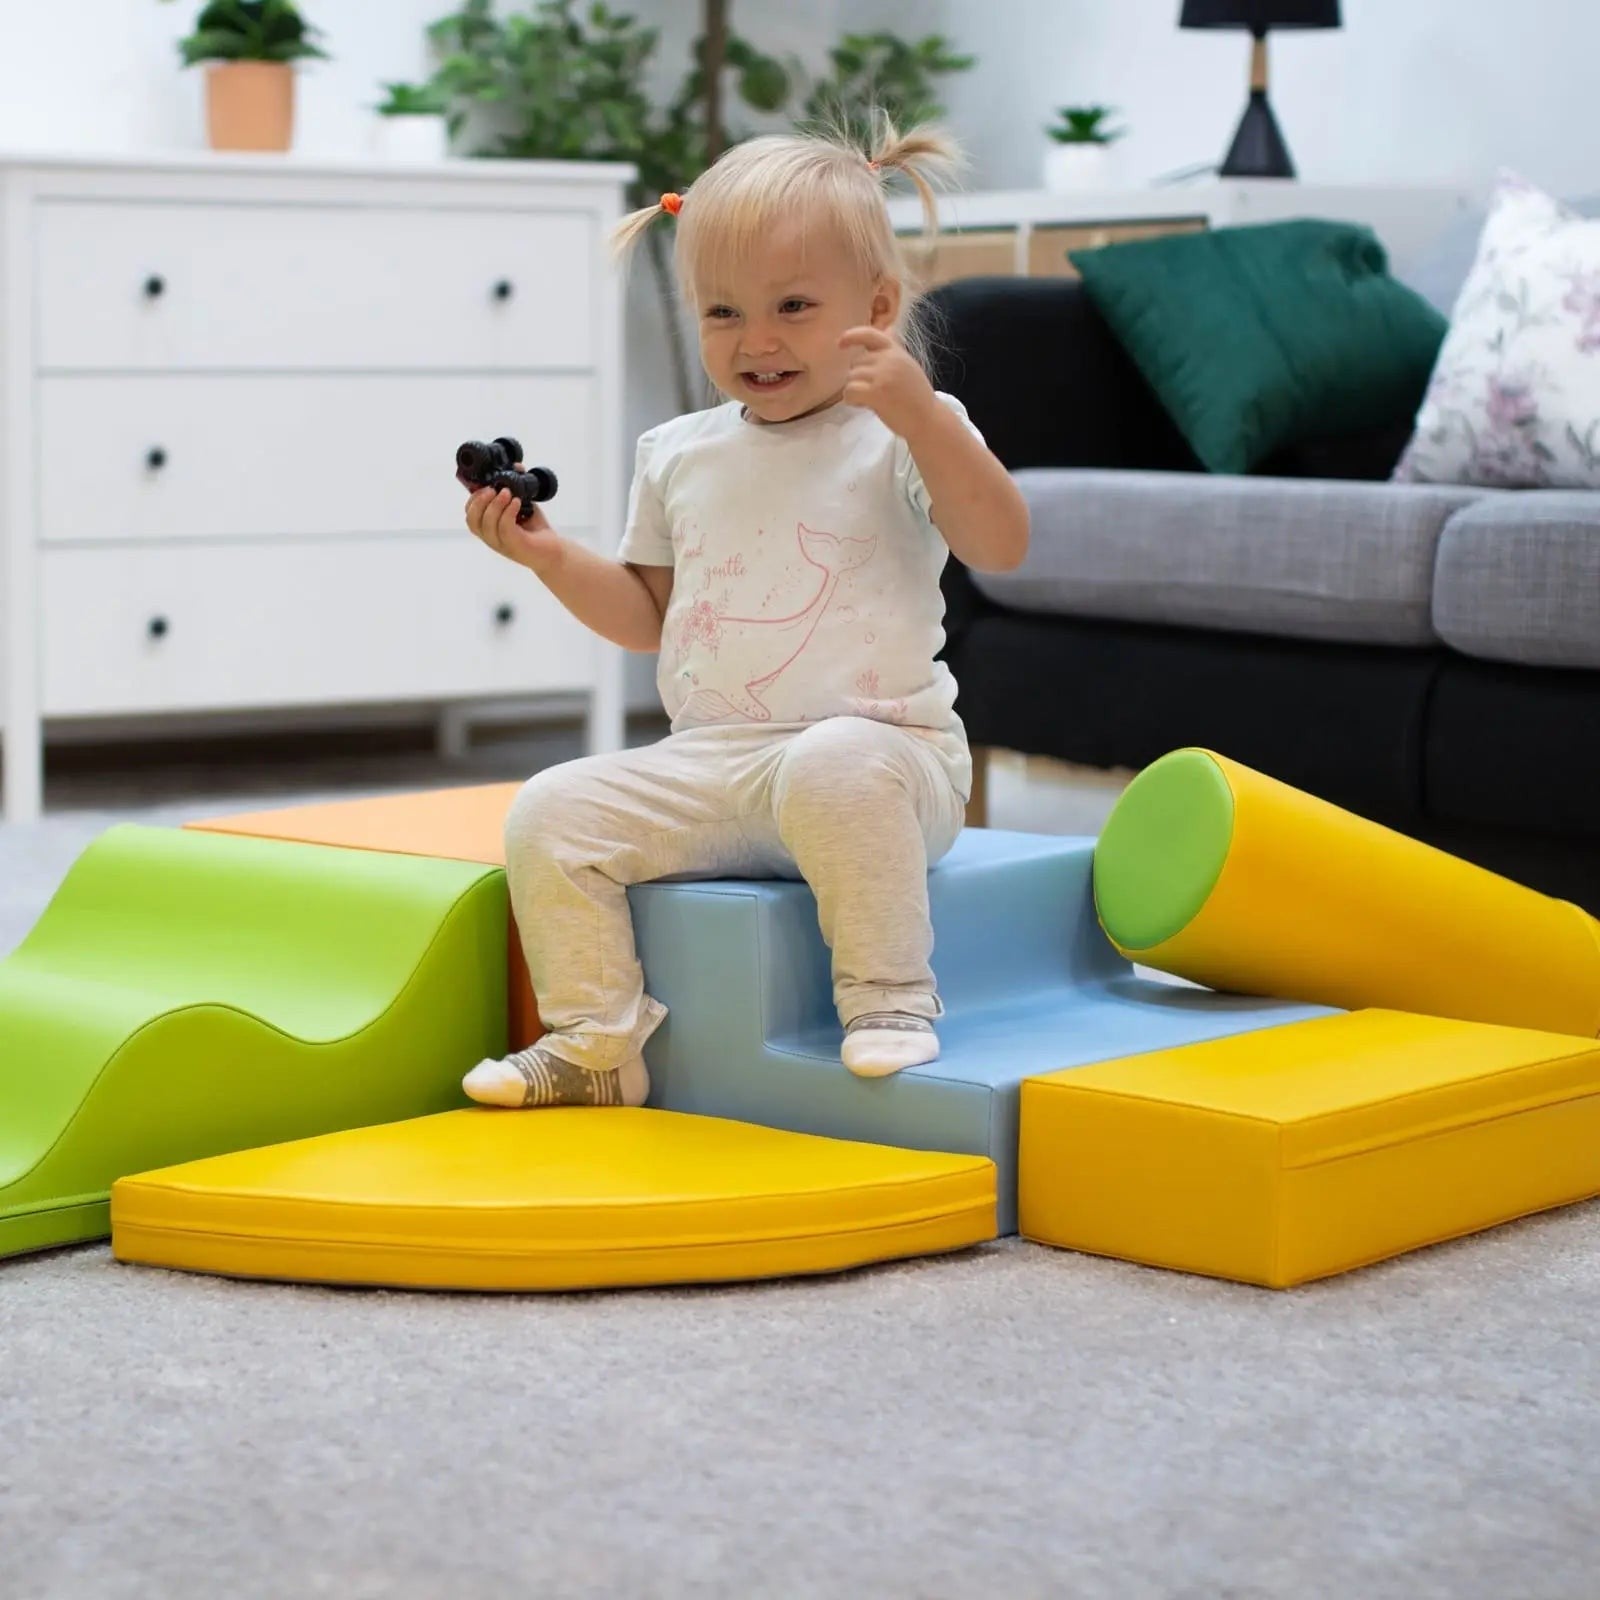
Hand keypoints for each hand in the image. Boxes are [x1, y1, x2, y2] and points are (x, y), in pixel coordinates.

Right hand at [464, 469, 558, 572]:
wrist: (555, 552)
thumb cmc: (536, 530)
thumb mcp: (522, 506)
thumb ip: (516, 489)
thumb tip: (516, 466)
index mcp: (489, 530)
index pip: (470, 517)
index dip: (473, 500)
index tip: (485, 486)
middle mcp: (492, 539)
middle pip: (473, 521)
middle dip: (479, 501)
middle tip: (493, 489)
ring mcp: (502, 544)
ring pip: (487, 524)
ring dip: (495, 504)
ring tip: (508, 492)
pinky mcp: (515, 545)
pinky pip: (505, 528)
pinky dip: (508, 512)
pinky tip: (516, 502)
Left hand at [839, 325, 938, 439]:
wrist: (928, 419)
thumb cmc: (917, 398)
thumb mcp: (907, 366)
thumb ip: (892, 353)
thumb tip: (886, 330)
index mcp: (896, 351)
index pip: (869, 334)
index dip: (852, 336)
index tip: (841, 343)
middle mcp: (889, 359)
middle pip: (856, 363)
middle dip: (858, 378)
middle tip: (872, 393)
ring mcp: (882, 375)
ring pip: (851, 378)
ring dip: (855, 391)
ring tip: (871, 401)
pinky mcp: (876, 392)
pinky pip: (850, 391)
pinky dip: (851, 400)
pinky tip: (862, 405)